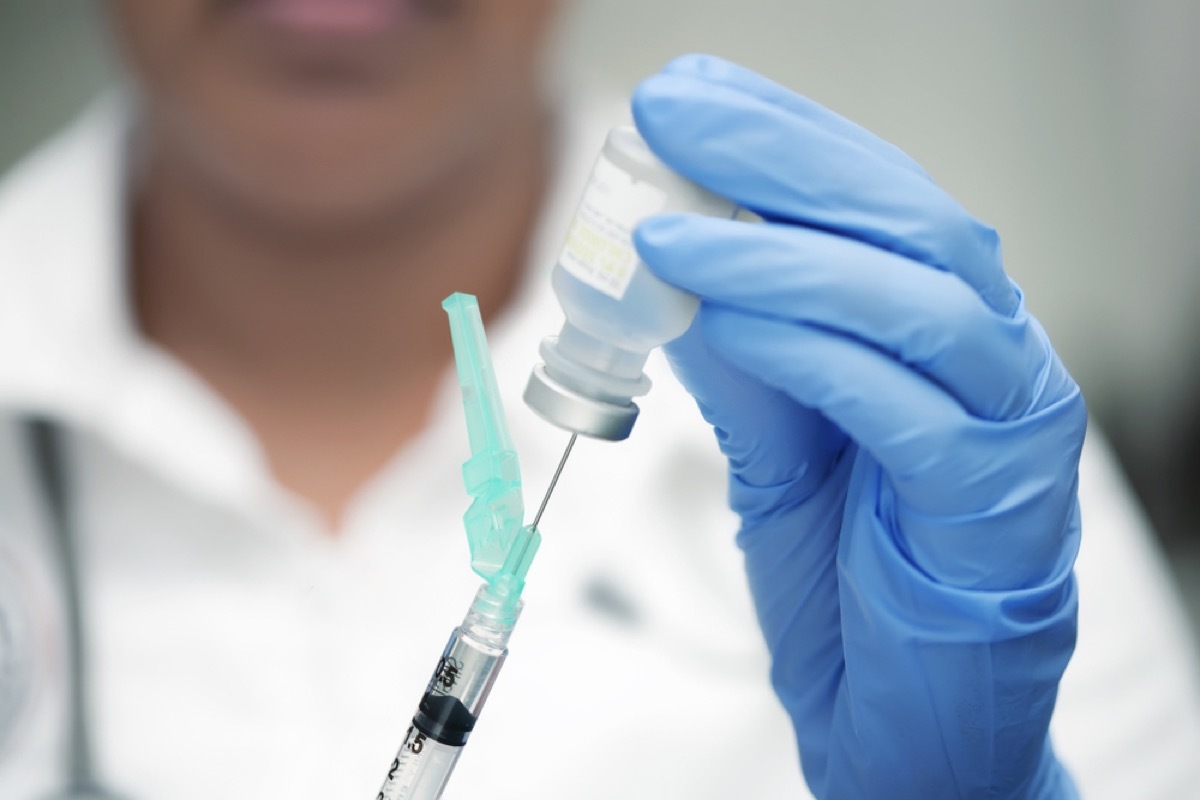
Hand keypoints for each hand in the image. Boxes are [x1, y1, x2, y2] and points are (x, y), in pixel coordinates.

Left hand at [632, 55, 1084, 798]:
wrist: (903, 723)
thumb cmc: (850, 580)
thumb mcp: (779, 453)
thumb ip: (744, 363)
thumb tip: (671, 270)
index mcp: (946, 332)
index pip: (874, 200)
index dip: (783, 135)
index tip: (687, 96)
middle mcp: (994, 359)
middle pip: (908, 222)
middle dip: (782, 160)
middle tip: (677, 118)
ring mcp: (1011, 428)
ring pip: (919, 302)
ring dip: (783, 255)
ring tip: (672, 236)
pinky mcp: (998, 507)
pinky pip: (908, 410)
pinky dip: (814, 354)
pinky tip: (729, 321)